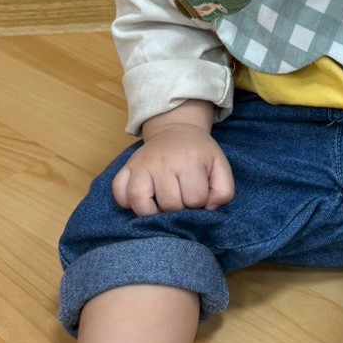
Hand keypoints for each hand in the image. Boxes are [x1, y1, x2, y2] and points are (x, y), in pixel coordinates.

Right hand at [113, 124, 234, 216]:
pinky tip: (141, 200)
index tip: (198, 194)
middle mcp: (163, 162)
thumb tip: (208, 209)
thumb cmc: (199, 153)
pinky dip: (126, 202)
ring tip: (161, 207)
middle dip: (178, 209)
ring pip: (139, 201)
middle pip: (169, 204)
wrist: (176, 130)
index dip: (200, 203)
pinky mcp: (127, 167)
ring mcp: (141, 165)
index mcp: (189, 160)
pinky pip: (119, 192)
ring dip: (152, 212)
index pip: (195, 199)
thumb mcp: (220, 166)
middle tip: (181, 199)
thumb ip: (223, 190)